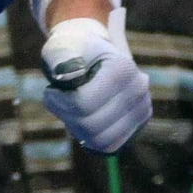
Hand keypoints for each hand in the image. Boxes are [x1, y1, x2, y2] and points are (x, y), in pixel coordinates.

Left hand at [41, 7, 151, 151]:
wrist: (93, 54)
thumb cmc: (73, 51)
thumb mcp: (60, 47)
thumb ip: (59, 56)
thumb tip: (67, 74)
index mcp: (122, 68)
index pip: (84, 104)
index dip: (59, 102)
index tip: (50, 91)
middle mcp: (138, 89)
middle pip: (91, 125)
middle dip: (67, 116)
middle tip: (57, 101)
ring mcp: (142, 107)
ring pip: (101, 140)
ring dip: (78, 129)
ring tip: (71, 109)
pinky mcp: (139, 123)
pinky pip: (110, 145)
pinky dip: (91, 137)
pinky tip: (83, 119)